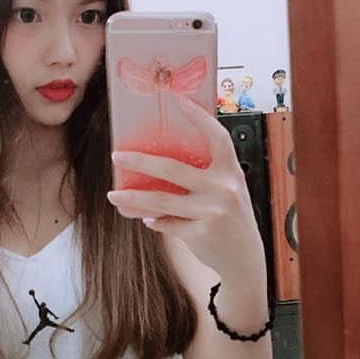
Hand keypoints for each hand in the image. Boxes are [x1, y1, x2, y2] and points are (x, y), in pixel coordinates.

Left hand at [107, 94, 264, 279]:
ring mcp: (212, 211)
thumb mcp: (227, 192)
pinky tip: (148, 219)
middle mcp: (224, 188)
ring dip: (132, 198)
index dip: (199, 117)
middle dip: (139, 161)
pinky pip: (166, 223)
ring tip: (114, 196)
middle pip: (172, 169)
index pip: (217, 137)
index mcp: (231, 172)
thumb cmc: (231, 220)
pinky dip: (154, 221)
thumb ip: (205, 177)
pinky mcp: (201, 233)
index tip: (178, 99)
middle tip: (117, 155)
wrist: (246, 259)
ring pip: (160, 201)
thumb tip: (159, 166)